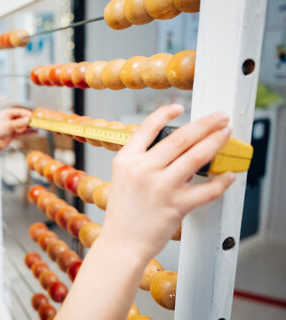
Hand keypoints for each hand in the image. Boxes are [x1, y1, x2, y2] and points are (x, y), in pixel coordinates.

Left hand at [0, 107, 35, 151]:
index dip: (27, 114)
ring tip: (38, 127)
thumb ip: (20, 122)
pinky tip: (35, 132)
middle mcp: (9, 118)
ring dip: (30, 126)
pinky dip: (28, 132)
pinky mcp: (13, 133)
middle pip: (22, 118)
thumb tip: (29, 119)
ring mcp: (11, 126)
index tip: (34, 116)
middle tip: (37, 122)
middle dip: (29, 121)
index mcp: (6, 113)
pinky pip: (23, 131)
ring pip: (23, 125)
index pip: (20, 111)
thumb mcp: (9, 125)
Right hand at [102, 104, 235, 260]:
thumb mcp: (123, 177)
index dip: (166, 113)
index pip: (148, 127)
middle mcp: (142, 169)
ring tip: (226, 134)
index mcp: (126, 159)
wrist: (122, 242)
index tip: (180, 107)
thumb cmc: (124, 212)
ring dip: (216, 142)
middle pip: (180, 138)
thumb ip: (143, 159)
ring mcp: (160, 187)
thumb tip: (176, 146)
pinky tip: (227, 175)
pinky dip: (221, 182)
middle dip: (205, 123)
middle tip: (219, 117)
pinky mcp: (176, 205)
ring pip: (196, 157)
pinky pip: (206, 190)